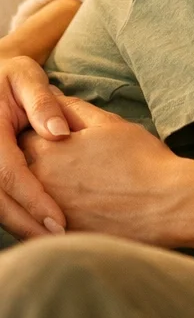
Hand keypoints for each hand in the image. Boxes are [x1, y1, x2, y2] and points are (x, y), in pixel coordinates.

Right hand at [0, 56, 69, 239]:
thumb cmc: (11, 77)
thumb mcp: (27, 78)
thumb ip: (42, 103)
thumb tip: (60, 134)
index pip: (8, 173)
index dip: (33, 199)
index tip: (58, 220)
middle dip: (24, 223)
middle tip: (56, 240)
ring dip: (17, 224)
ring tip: (48, 241)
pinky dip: (10, 213)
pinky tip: (33, 226)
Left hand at [21, 94, 184, 246]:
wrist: (164, 204)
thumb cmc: (141, 159)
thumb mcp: (110, 124)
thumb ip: (75, 109)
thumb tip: (52, 97)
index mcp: (48, 149)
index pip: (26, 134)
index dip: (43, 132)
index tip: (59, 136)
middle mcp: (39, 181)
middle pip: (25, 166)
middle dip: (41, 160)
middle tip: (72, 161)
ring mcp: (47, 211)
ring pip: (34, 195)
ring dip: (46, 187)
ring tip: (80, 184)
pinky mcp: (60, 235)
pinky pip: (45, 222)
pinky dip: (53, 214)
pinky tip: (80, 207)